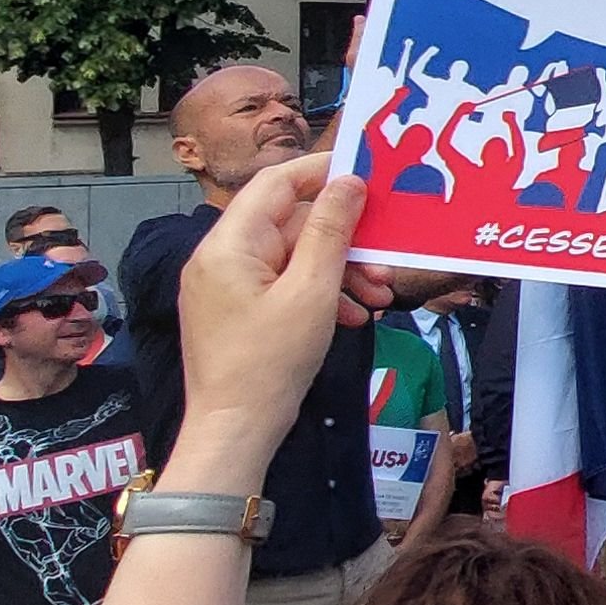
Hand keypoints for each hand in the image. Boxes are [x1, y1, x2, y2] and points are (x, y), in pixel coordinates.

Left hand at [171, 158, 370, 459]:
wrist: (234, 432)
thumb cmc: (270, 363)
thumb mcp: (312, 293)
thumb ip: (330, 231)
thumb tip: (348, 182)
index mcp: (228, 244)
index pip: (276, 184)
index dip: (322, 172)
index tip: (367, 174)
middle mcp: (219, 257)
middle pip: (289, 225)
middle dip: (342, 241)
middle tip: (385, 261)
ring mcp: (225, 286)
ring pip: (291, 258)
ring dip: (338, 271)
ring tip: (378, 295)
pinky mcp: (235, 311)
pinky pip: (281, 285)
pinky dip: (318, 293)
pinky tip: (352, 316)